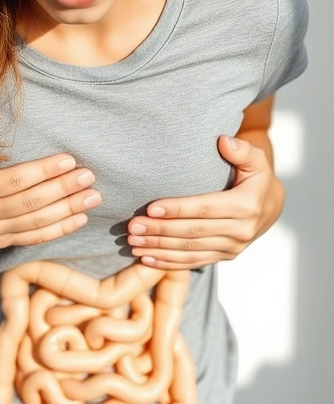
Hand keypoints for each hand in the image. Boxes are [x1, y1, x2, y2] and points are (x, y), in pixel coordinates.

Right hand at [0, 113, 101, 248]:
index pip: (14, 180)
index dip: (44, 171)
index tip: (70, 160)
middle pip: (30, 202)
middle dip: (63, 190)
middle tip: (89, 176)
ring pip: (36, 223)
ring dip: (68, 210)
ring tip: (93, 197)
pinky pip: (33, 238)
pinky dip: (58, 230)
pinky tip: (80, 219)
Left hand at [127, 135, 283, 269]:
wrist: (271, 207)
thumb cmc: (255, 179)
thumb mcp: (256, 161)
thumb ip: (242, 150)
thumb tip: (223, 141)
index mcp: (246, 206)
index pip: (205, 208)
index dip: (177, 209)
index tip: (150, 208)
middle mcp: (241, 230)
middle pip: (192, 232)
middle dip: (159, 231)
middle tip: (132, 227)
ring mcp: (233, 247)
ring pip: (189, 250)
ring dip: (159, 248)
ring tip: (133, 244)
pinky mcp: (225, 257)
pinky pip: (193, 262)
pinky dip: (169, 262)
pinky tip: (147, 259)